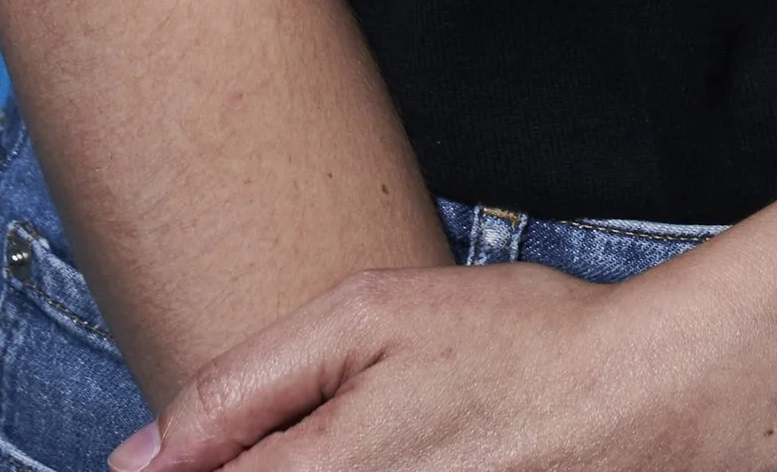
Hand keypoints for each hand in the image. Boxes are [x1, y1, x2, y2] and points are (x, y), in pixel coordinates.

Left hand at [108, 255, 720, 471]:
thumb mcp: (367, 320)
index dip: (178, 470)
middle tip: (310, 425)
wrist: (637, 405)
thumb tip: (139, 458)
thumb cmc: (511, 347)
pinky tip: (392, 449)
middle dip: (247, 463)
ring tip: (367, 431)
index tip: (183, 450)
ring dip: (302, 468)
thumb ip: (241, 388)